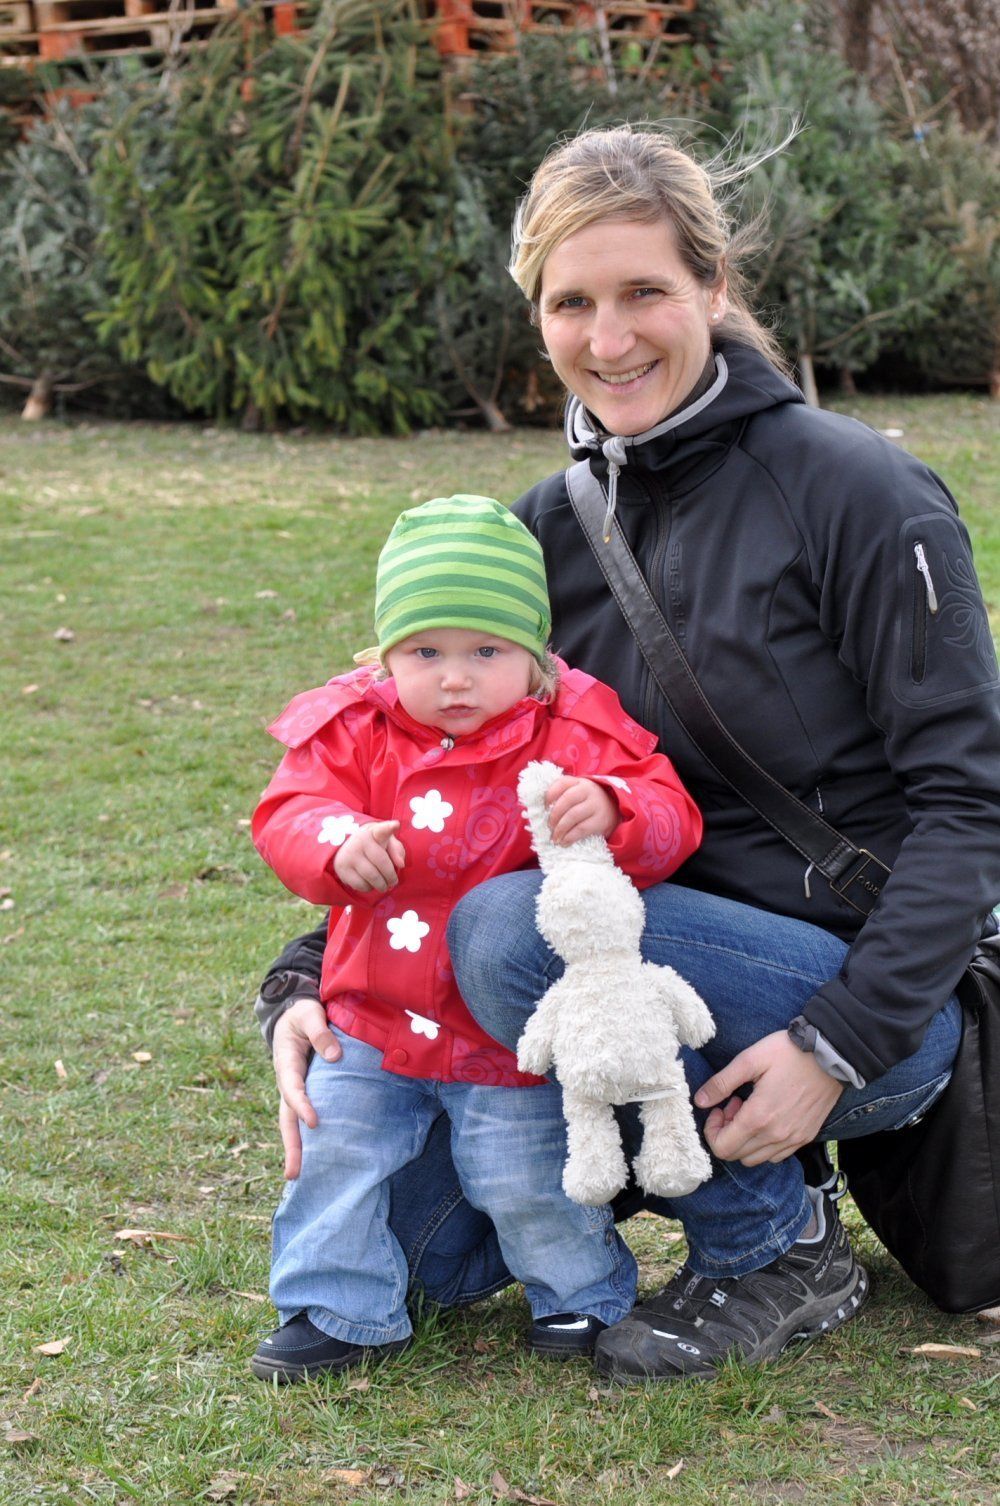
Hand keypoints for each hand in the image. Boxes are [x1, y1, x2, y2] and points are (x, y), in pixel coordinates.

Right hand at [273, 997, 340, 1178]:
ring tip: (297, 1176)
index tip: (314, 1122)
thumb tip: (335, 1057)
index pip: (293, 1088)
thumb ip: (320, 1032)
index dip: (302, 1106)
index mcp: (286, 1062)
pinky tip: (316, 1156)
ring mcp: (295, 1088)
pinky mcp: (306, 1091)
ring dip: (296, 1148)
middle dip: (291, 1145)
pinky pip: (304, 1116)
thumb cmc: (303, 1013)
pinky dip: (307, 1136)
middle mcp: (287, 1080)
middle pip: (287, 1117)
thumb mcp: (310, 1013)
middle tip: (293, 1174)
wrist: (293, 1012)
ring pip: (293, 1122)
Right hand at [334, 819, 405, 892]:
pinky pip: (361, 885)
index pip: (382, 830)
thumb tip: (401, 864)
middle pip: (382, 863)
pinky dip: (369, 888)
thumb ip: (397, 850)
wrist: (346, 848)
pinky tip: (370, 884)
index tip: (396, 825)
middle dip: (391, 877)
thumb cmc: (374, 846)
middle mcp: (359, 841)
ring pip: (372, 877)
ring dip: (381, 885)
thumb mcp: (386, 843)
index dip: (389, 827)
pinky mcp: (342, 868)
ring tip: (384, 886)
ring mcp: (349, 855)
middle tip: (393, 882)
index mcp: (373, 832)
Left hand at [545, 777, 618, 845]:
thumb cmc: (588, 802)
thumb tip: (542, 811)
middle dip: (554, 815)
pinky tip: (564, 842)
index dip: (550, 794)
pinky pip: (582, 829)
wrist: (614, 808)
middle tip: (549, 826)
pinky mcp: (601, 820)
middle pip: (567, 800)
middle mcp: (588, 790)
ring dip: (560, 829)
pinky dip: (570, 837)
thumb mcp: (578, 792)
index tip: (545, 806)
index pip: (562, 783)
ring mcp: (595, 805)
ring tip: (555, 838)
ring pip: (573, 816)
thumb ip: (563, 796)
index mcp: (579, 782)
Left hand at [694, 1030, 844, 1165]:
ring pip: (755, 1159)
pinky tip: (768, 1117)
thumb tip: (699, 1101)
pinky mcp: (805, 1138)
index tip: (719, 1107)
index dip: (712, 1130)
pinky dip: (764, 1144)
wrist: (831, 1055)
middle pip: (736, 1155)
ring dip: (745, 1139)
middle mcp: (776, 1136)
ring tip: (751, 1110)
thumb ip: (721, 1083)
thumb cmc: (789, 1053)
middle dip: (727, 1132)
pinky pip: (776, 1156)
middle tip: (735, 1104)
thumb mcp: (749, 1059)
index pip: (722, 1148)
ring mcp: (793, 1140)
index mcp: (758, 1118)